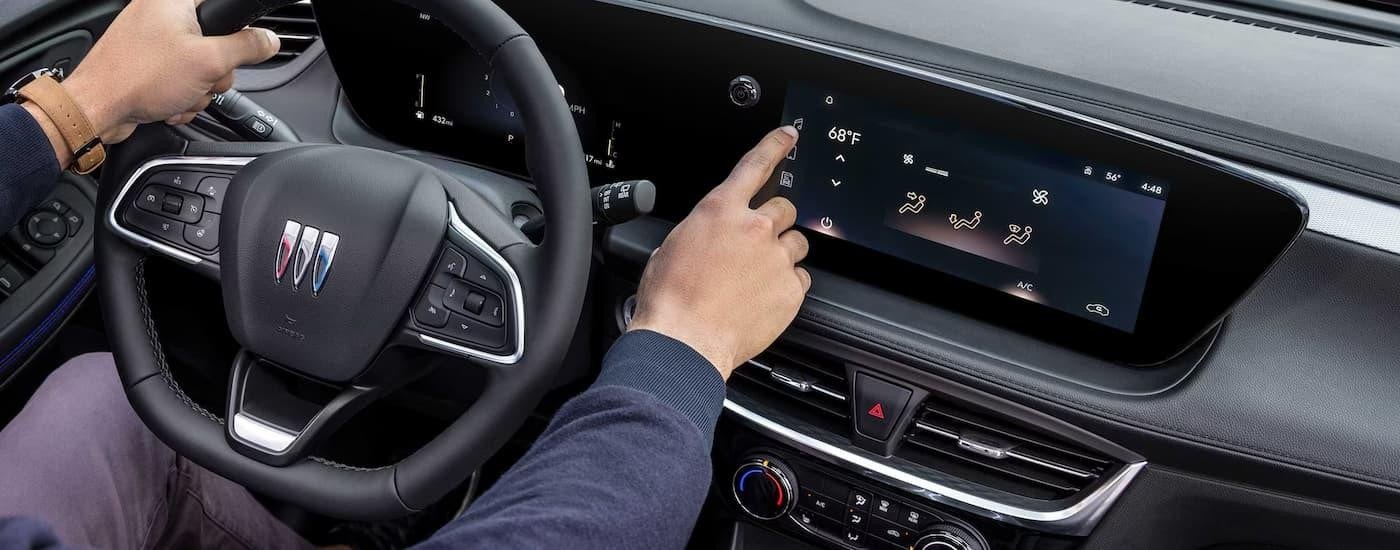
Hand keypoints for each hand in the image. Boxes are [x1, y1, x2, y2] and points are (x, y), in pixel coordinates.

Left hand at [56, 0, 279, 144]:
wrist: (97, 108)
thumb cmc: (138, 78)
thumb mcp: (208, 61)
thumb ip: (247, 47)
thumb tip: (270, 40)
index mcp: (174, 1)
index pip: (224, 9)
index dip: (236, 35)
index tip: (232, 53)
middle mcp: (161, 14)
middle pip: (218, 42)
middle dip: (214, 72)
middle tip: (201, 77)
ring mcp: (153, 40)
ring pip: (202, 66)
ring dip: (198, 89)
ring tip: (179, 93)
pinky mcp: (148, 64)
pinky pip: (183, 79)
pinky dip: (181, 96)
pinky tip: (168, 101)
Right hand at [628, 127, 810, 378]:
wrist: (683, 343)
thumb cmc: (670, 300)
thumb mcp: (672, 248)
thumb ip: (703, 231)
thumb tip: (711, 235)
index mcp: (720, 211)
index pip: (755, 165)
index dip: (775, 146)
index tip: (789, 136)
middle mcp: (754, 228)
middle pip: (784, 208)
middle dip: (774, 223)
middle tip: (757, 247)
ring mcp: (776, 258)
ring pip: (797, 244)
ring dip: (782, 255)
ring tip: (756, 279)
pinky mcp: (790, 289)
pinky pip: (800, 279)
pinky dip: (785, 286)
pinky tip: (762, 300)